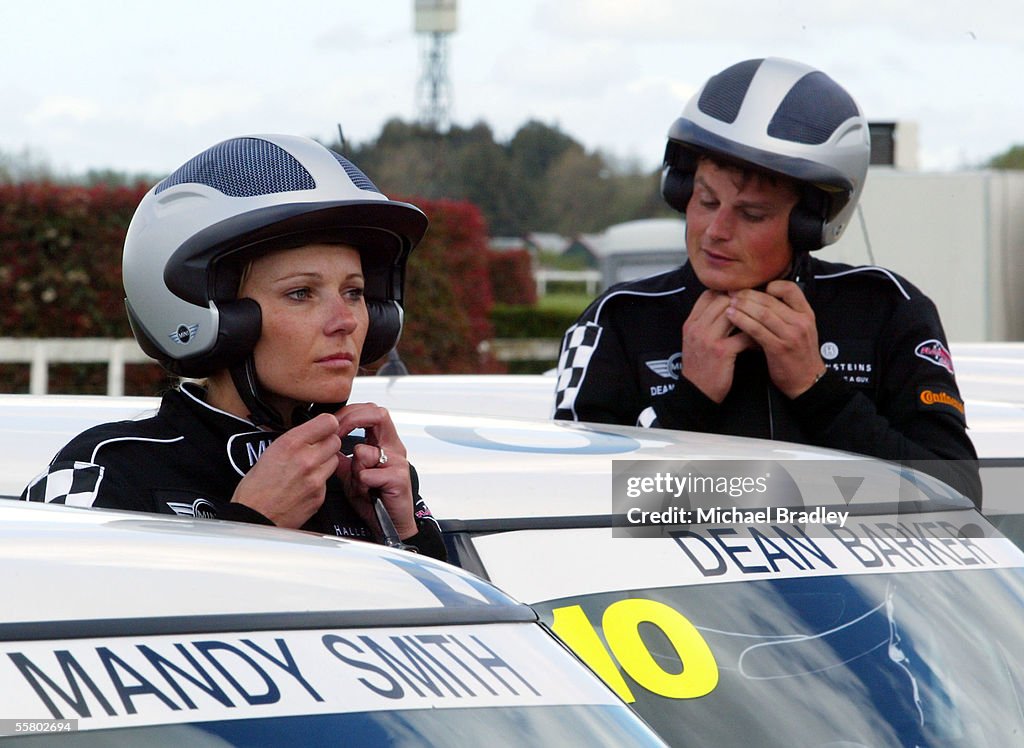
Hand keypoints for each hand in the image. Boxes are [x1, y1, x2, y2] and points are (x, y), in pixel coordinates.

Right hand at [230, 413, 340, 527]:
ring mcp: (315, 479)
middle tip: (313, 450)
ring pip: (334, 460)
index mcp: (291, 444)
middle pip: (335, 440)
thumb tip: (314, 430)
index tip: (322, 428)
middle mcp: (306, 459)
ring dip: (325, 461)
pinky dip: (320, 481)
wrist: (253, 517)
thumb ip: (296, 439)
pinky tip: (304, 485)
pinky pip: (328, 481)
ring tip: (306, 468)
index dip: (326, 425)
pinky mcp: (320, 495)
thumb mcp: (270, 451)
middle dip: (326, 443)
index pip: (328, 422)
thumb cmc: (255, 487)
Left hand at [334, 403, 416, 539]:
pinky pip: (368, 475)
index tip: (334, 423)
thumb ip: (342, 458)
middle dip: (353, 421)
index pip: (370, 412)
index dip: (350, 413)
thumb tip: (325, 444)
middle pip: (379, 415)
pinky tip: (366, 492)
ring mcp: (398, 462)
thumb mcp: (352, 474)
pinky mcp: (398, 479)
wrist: (390, 524)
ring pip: (365, 451)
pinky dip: (361, 484)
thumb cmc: (375, 498)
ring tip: (358, 482)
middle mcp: (393, 448)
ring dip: (354, 468)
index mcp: (384, 443)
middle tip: (337, 435)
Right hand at [681, 289, 755, 402]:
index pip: (709, 295)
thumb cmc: (699, 368)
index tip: (740, 298)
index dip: (726, 292)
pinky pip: (744, 335)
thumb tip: (726, 307)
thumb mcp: (694, 341)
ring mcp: (709, 339)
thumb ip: (705, 323)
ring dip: (751, 317)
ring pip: (735, 314)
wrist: (696, 393)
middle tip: (757, 308)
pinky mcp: (722, 351)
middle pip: (723, 300)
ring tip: (760, 322)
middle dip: (742, 302)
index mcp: (691, 323)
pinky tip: (759, 342)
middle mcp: (697, 328)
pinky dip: (755, 337)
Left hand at [726, 280, 826, 397]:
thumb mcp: (800, 330)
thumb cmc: (799, 355)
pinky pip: (757, 329)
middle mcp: (800, 322)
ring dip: (742, 306)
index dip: (771, 285)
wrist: (807, 382)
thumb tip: (761, 298)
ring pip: (762, 313)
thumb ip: (786, 314)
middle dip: (748, 295)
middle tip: (732, 292)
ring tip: (728, 303)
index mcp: (806, 314)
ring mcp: (791, 334)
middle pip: (770, 300)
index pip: (790, 289)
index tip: (754, 288)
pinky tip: (731, 316)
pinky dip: (742, 320)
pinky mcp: (779, 347)